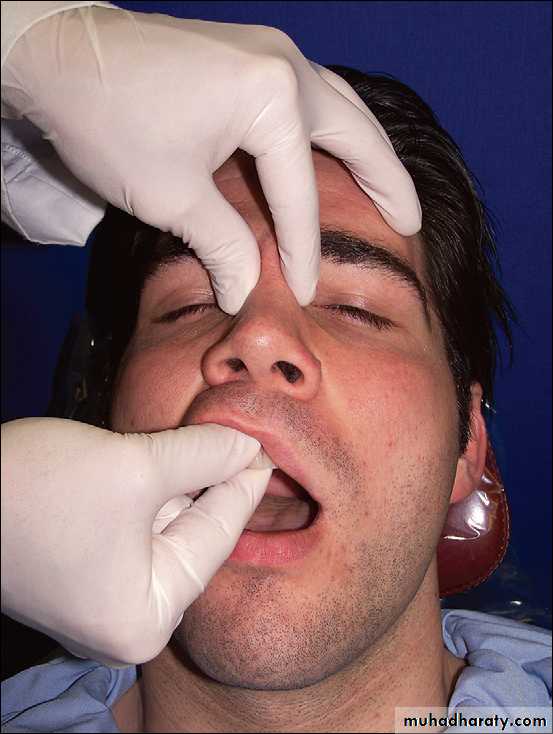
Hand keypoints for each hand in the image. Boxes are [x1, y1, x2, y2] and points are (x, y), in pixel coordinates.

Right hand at [0, 418, 272, 665]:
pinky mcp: (84, 565)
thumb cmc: (32, 492)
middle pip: (192, 534)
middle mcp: (126, 619)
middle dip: (216, 482)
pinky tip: (175, 457)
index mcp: (144, 618)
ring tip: (219, 442)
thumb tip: (247, 444)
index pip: (216, 538)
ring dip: (187, 481)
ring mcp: (102, 594)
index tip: (270, 449)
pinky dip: (156, 489)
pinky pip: (137, 523)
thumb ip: (201, 454)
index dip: (245, 485)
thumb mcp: (134, 467)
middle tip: (249, 438)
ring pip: (165, 525)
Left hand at [1, 7, 420, 312]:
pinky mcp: (248, 57)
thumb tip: (247, 291)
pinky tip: (332, 158)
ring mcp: (268, 54)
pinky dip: (330, 133)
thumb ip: (224, 245)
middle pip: (354, 132)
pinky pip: (308, 98)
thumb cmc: (110, 120)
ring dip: (366, 151)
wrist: (58, 58)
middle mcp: (284, 65)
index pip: (300, 192)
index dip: (304, 249)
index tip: (306, 291)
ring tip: (390, 192)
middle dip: (385, 181)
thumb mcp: (173, 197)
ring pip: (339, 108)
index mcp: (272, 96)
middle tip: (411, 223)